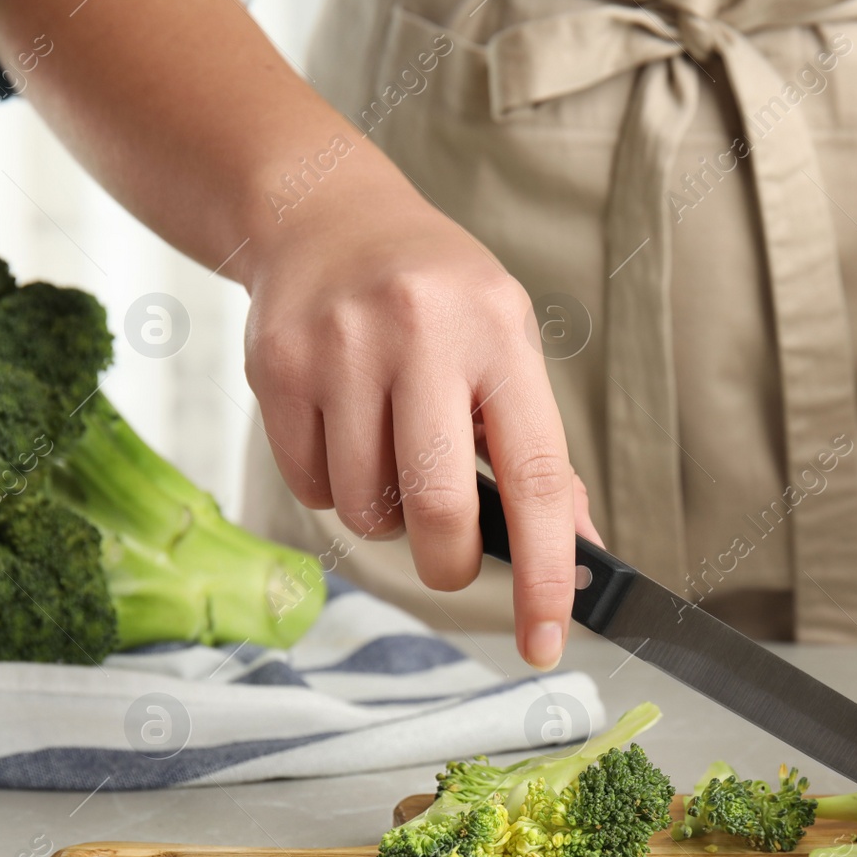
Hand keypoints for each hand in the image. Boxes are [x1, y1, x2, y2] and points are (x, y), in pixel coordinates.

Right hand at [241, 181, 599, 670]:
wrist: (326, 214)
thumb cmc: (438, 299)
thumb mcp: (508, 348)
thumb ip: (540, 451)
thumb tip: (578, 550)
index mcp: (501, 337)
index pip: (535, 478)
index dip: (546, 572)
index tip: (546, 642)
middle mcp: (423, 336)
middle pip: (438, 508)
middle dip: (448, 562)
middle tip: (451, 558)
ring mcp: (343, 349)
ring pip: (366, 507)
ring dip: (384, 517)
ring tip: (390, 456)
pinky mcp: (278, 366)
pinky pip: (309, 488)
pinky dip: (332, 491)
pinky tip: (344, 435)